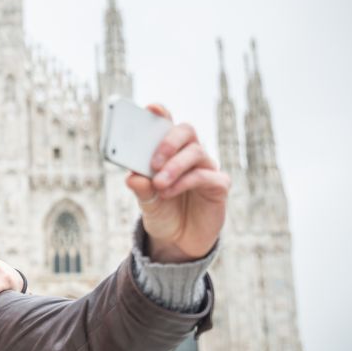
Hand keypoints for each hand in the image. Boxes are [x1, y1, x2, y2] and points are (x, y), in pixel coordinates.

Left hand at [125, 104, 230, 262]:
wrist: (177, 241)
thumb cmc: (162, 212)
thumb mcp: (146, 201)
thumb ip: (141, 188)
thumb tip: (132, 177)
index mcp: (169, 152)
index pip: (167, 124)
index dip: (161, 113)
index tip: (151, 109)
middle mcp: (189, 155)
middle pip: (186, 131)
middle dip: (169, 141)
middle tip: (153, 161)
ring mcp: (206, 168)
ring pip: (196, 152)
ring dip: (174, 166)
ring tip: (159, 183)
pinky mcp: (218, 186)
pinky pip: (205, 176)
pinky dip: (184, 182)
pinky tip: (168, 193)